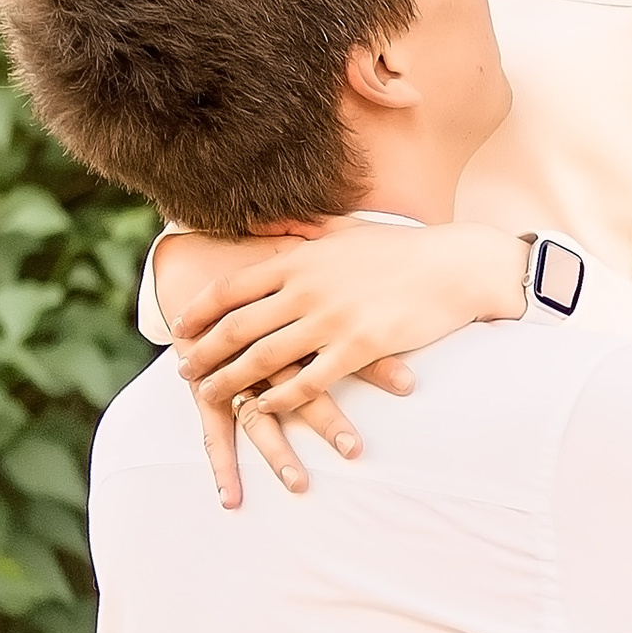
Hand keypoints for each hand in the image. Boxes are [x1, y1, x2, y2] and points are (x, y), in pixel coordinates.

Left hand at [154, 226, 522, 512]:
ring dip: (229, 381)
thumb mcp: (341, 228)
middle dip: (203, 353)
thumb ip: (296, 230)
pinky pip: (308, 381)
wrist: (452, 266)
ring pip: (264, 359)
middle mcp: (306, 289)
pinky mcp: (358, 349)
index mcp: (299, 259)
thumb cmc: (400, 249)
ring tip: (208, 398)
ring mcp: (331, 320)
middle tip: (182, 371)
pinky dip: (279, 399)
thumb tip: (255, 223)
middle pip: (237, 328)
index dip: (199, 311)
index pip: (232, 288)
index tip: (178, 328)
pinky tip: (262, 410)